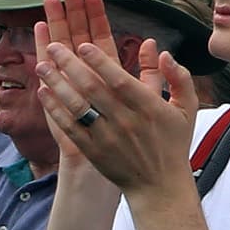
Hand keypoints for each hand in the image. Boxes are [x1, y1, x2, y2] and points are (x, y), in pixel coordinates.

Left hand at [33, 0, 196, 193]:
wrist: (158, 184)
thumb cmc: (173, 142)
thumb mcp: (187, 107)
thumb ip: (178, 76)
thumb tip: (161, 51)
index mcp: (150, 107)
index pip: (120, 80)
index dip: (100, 62)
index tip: (83, 45)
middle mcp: (126, 121)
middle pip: (93, 89)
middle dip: (71, 66)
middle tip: (55, 47)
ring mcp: (106, 137)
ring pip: (77, 106)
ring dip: (57, 84)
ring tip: (42, 66)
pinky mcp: (93, 150)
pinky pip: (69, 127)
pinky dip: (55, 109)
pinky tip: (45, 93)